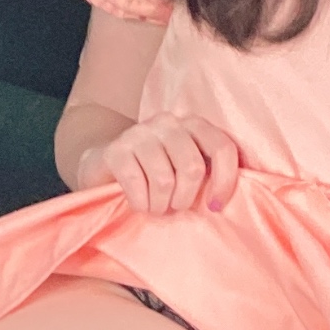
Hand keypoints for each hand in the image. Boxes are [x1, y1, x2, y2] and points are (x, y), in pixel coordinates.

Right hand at [75, 110, 240, 214]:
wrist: (104, 166)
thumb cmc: (155, 174)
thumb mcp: (185, 169)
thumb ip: (209, 173)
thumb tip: (225, 199)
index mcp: (193, 125)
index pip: (222, 148)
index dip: (224, 182)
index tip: (214, 207)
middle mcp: (168, 122)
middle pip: (193, 168)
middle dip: (185, 198)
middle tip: (175, 207)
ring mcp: (140, 132)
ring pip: (164, 181)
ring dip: (160, 205)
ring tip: (156, 207)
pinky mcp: (116, 149)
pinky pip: (135, 183)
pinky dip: (140, 204)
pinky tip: (139, 205)